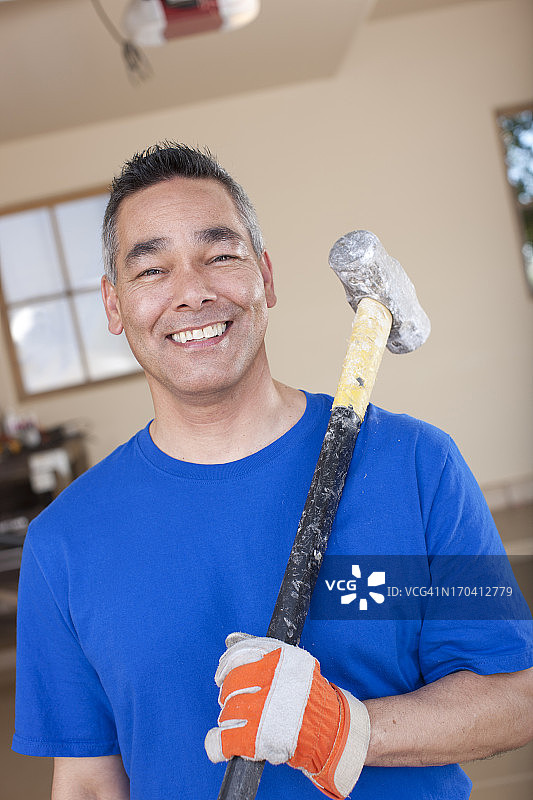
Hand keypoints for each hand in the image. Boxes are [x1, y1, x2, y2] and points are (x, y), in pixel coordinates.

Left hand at [205, 633, 369, 798]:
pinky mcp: (253, 738)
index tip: (222, 675)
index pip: (238, 656)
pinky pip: (222, 741)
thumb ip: (266, 652)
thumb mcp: (295, 663)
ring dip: (229, 719)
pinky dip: (216, 744)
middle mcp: (266, 682)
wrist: (330, 730)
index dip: (226, 667)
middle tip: (237, 703)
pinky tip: (218, 745)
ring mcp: (259, 710)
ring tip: (240, 724)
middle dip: (230, 695)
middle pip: (231, 685)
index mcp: (276, 661)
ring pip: (227, 712)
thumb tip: (232, 640)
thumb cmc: (311, 697)